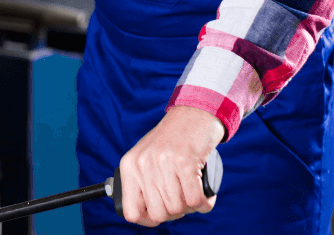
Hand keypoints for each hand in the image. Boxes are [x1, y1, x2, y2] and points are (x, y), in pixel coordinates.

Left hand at [116, 106, 223, 225]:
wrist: (194, 113)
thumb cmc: (172, 140)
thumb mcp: (147, 157)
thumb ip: (143, 183)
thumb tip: (147, 216)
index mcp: (129, 165)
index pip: (131, 212)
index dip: (148, 219)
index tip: (160, 214)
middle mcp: (142, 164)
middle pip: (159, 214)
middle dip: (175, 211)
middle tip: (182, 197)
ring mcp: (163, 162)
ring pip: (178, 208)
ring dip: (191, 206)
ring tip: (193, 190)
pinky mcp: (185, 161)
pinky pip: (196, 201)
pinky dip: (204, 202)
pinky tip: (205, 193)